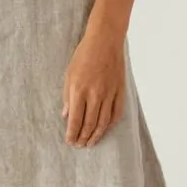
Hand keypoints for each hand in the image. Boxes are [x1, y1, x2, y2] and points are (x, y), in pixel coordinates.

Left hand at [62, 25, 125, 146]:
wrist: (105, 41)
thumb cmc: (83, 55)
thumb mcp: (69, 75)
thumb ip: (67, 97)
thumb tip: (66, 116)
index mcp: (79, 90)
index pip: (75, 120)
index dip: (72, 133)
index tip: (70, 141)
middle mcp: (95, 94)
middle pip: (89, 124)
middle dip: (83, 137)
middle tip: (79, 145)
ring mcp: (109, 93)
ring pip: (103, 122)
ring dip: (96, 135)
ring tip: (90, 142)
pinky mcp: (120, 91)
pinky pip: (116, 113)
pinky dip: (110, 124)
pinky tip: (105, 129)